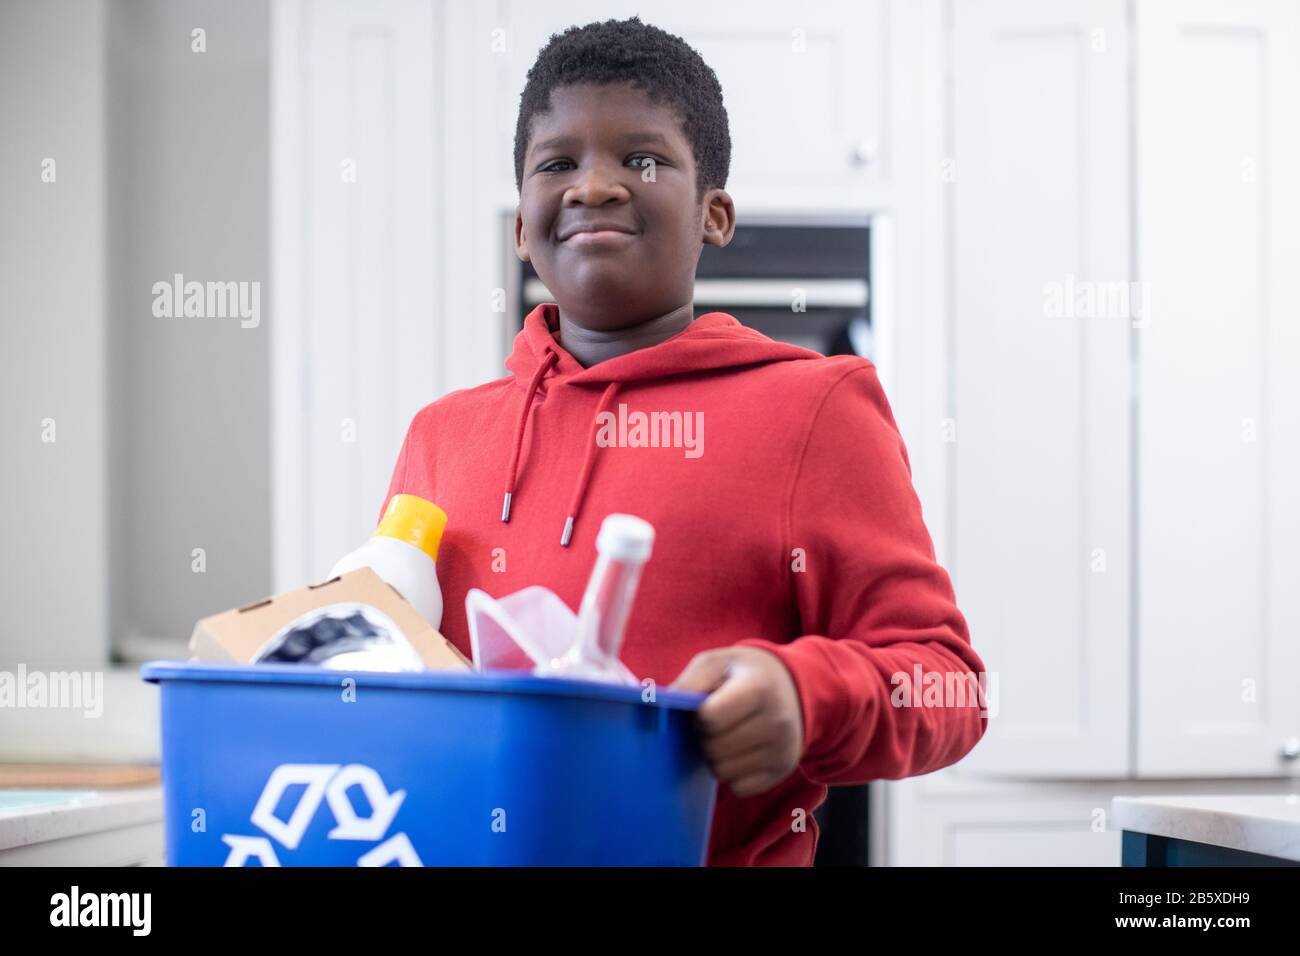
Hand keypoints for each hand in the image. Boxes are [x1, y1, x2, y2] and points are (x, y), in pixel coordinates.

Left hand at [670, 646, 804, 797]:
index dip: (699, 716)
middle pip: (714, 749)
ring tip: (728, 735)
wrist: (790, 685)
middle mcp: (777, 721)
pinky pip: (739, 788)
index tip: (706, 707)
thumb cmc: (741, 673)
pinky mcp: (783, 771)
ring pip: (723, 771)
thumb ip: (688, 683)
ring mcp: (783, 749)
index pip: (710, 718)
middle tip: (715, 724)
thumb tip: (659, 709)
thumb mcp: (715, 663)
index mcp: (759, 688)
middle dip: (705, 738)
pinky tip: (740, 751)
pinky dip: (732, 774)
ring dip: (716, 757)